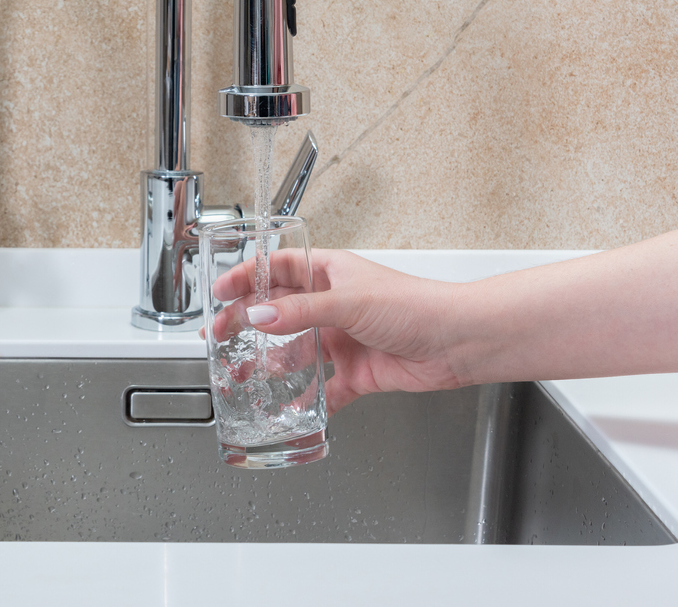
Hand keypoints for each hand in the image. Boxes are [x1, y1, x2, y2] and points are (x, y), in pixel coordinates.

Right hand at [206, 249, 464, 413]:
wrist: (458, 342)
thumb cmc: (416, 306)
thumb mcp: (348, 301)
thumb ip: (300, 312)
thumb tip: (259, 316)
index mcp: (331, 273)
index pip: (279, 268)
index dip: (248, 276)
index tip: (221, 290)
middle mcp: (334, 304)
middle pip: (280, 311)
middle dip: (248, 322)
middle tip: (219, 334)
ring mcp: (344, 339)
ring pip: (296, 351)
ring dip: (270, 364)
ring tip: (243, 374)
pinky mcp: (357, 371)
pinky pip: (324, 388)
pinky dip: (308, 400)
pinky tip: (291, 408)